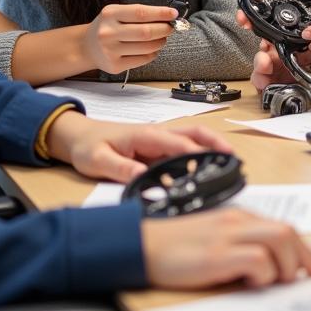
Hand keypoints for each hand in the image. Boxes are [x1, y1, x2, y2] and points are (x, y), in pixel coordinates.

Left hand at [44, 109, 232, 180]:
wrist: (78, 137)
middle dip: (215, 142)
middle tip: (232, 157)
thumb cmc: (88, 146)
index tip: (213, 163)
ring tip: (227, 160)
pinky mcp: (156, 147)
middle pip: (193, 133)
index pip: (178, 143)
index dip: (197, 153)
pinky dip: (198, 153)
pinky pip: (181, 148)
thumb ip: (120, 168)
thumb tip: (143, 177)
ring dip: (210, 145)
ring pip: (191, 137)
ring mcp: (158, 139)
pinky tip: (203, 167)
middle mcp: (156, 133)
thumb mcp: (97, 160)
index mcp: (145, 135)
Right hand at [81, 3, 176, 75]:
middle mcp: (108, 33)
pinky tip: (151, 49)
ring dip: (161, 42)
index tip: (174, 14)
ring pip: (147, 48)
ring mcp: (110, 51)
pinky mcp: (114, 66)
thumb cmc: (108, 26)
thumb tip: (169, 16)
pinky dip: (153, 54)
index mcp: (110, 14)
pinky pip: (143, 60)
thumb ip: (140, 14)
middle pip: (146, 32)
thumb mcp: (117, 13)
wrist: (86, 46)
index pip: (141, 13)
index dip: (161, 13)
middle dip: (164, 29)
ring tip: (161, 38)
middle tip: (170, 28)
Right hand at [142, 208, 310, 288]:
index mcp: (238, 217)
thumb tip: (269, 264)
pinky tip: (252, 281)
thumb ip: (239, 242)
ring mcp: (228, 236)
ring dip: (287, 265)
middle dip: (302, 255)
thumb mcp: (215, 239)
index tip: (310, 264)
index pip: (282, 226)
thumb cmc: (176, 247)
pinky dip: (263, 273)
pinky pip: (257, 260)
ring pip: (279, 239)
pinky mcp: (217, 255)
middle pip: (286, 230)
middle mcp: (237, 221)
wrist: (142, 245)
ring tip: (278, 280)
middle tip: (304, 276)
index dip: (301, 246)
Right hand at [234, 11, 310, 91]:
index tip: (246, 19)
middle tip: (264, 54)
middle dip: (257, 48)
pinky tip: (266, 83)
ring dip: (259, 66)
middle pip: (260, 47)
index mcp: (285, 37)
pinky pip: (262, 83)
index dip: (253, 21)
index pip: (266, 26)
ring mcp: (274, 67)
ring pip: (259, 65)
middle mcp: (276, 50)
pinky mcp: (273, 82)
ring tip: (265, 67)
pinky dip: (261, 83)